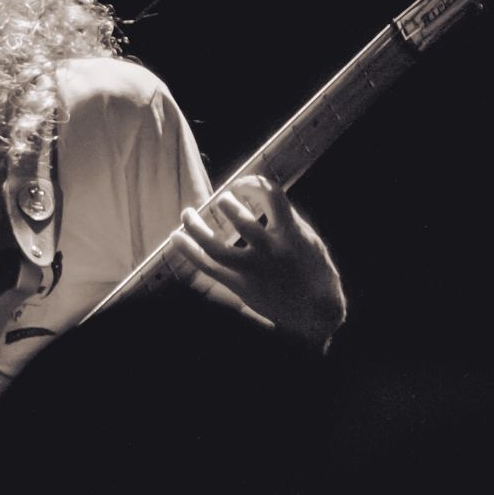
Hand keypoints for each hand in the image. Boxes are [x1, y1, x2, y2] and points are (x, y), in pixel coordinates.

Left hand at [166, 176, 346, 351]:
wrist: (316, 311)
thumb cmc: (314, 271)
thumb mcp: (308, 239)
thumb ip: (284, 219)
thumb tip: (258, 196)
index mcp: (292, 235)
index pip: (272, 196)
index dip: (253, 183)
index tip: (242, 184)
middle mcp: (270, 252)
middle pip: (242, 222)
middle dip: (228, 204)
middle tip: (223, 199)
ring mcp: (253, 272)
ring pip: (215, 248)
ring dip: (196, 228)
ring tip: (187, 213)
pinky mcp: (240, 287)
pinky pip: (207, 268)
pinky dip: (189, 251)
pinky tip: (177, 236)